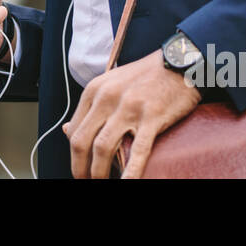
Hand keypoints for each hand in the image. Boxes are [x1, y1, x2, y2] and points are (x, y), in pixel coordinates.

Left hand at [62, 50, 201, 178]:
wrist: (178, 62)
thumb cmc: (145, 76)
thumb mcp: (110, 84)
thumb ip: (91, 106)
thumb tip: (67, 130)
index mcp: (94, 90)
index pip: (75, 130)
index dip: (74, 156)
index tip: (81, 168)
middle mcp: (107, 98)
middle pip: (82, 141)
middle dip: (80, 169)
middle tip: (85, 181)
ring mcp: (129, 107)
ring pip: (102, 148)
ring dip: (98, 172)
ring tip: (103, 183)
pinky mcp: (152, 117)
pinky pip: (138, 151)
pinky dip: (130, 172)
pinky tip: (126, 183)